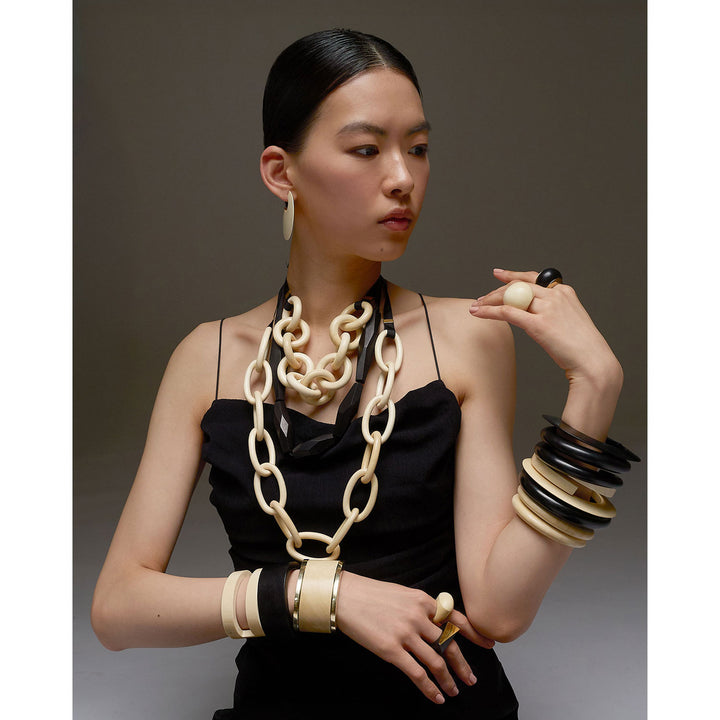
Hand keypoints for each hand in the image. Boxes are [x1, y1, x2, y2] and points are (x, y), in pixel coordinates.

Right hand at [335, 572, 493, 703]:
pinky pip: (417, 673)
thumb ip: (421, 609)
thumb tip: (437, 624)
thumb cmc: (371, 595)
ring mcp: (405, 634)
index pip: (456, 619)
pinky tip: (435, 696)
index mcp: (423, 600)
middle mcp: (418, 617)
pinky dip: (429, 688)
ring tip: (453, 692)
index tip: (489, 645)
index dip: (474, 634)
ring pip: (436, 662)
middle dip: (462, 665)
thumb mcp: (402, 594)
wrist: (344, 597)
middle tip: (471, 679)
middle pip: (448, 645)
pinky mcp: (391, 650)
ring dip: (447, 680)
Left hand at [469, 268, 621, 386]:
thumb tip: (532, 313)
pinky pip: (507, 312)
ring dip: (489, 301)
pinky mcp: (539, 324)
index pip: (533, 278)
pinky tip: (478, 313)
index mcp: (565, 292)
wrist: (593, 362)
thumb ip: (552, 312)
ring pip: (510, 297)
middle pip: (518, 286)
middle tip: (481, 298)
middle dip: (496, 291)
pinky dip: (489, 311)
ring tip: (476, 307)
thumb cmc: (582, 348)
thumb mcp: (569, 321)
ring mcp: (548, 308)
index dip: (513, 275)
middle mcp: (556, 296)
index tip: (499, 274)